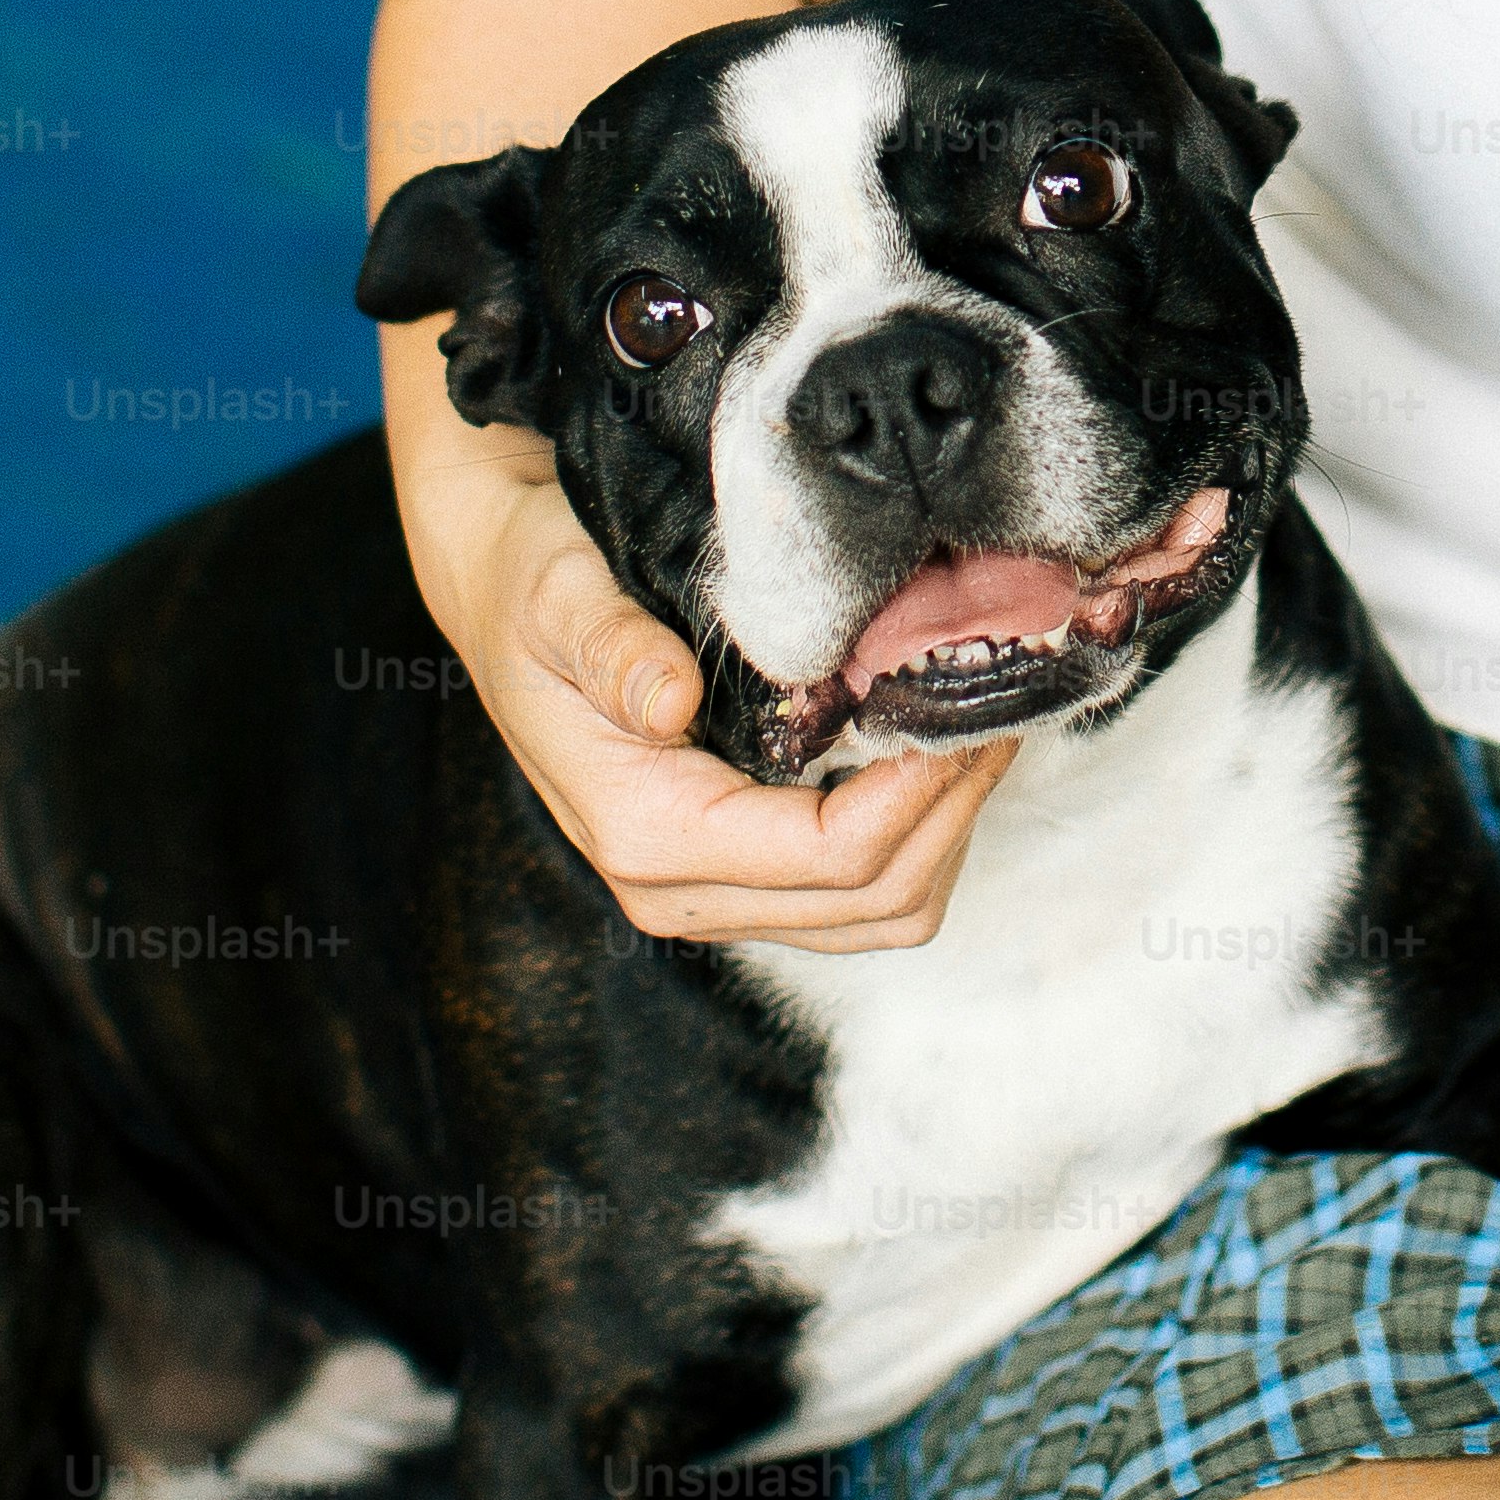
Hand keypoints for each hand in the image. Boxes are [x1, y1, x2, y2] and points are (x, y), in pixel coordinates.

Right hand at [390, 393, 1014, 950]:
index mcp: (646, 833)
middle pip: (875, 902)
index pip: (830, 856)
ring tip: (977, 729)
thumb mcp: (560, 595)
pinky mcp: (739, 871)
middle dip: (954, 813)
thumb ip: (613, 648)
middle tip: (998, 712)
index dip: (921, 794)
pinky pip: (858, 893)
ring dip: (947, 831)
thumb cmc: (534, 585)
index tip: (966, 709)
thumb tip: (666, 703)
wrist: (501, 594)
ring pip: (881, 914)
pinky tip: (930, 750)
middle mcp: (677, 889)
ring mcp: (711, 892)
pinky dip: (918, 835)